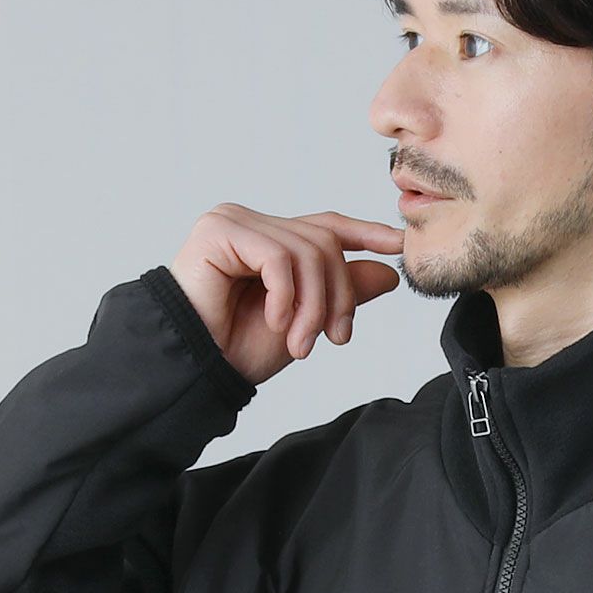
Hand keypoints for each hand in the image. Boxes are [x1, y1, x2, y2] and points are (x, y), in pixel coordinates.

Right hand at [168, 204, 405, 386]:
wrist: (195, 370)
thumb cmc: (238, 349)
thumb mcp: (304, 322)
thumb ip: (341, 293)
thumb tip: (387, 273)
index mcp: (269, 241)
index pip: (325, 227)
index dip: (364, 233)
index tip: (397, 245)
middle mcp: (251, 223)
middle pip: (324, 242)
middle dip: (338, 296)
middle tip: (335, 340)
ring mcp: (233, 222)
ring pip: (307, 251)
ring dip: (313, 307)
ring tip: (300, 345)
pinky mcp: (219, 231)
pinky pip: (278, 257)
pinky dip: (286, 297)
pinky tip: (276, 324)